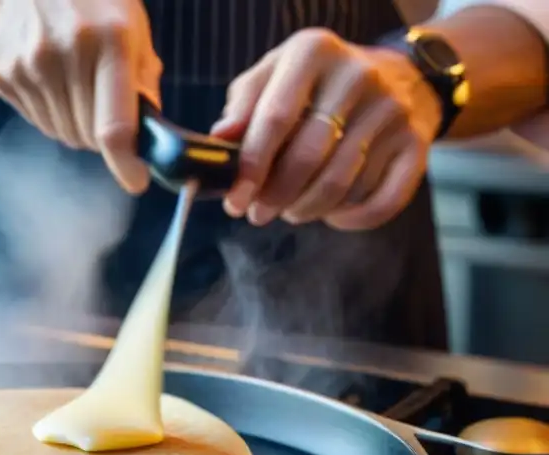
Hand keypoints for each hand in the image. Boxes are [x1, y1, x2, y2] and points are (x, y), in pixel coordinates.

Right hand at [0, 0, 162, 193]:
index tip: (135, 182)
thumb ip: (143, 85)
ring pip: (62, 133)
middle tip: (103, 102)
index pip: (115, 125)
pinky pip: (36, 121)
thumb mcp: (133, 29)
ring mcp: (28, 65)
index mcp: (111, 40)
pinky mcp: (2, 74)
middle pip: (89, 137)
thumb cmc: (96, 4)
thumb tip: (142, 142)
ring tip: (75, 81)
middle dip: (103, 134)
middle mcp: (65, 53)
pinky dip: (50, 111)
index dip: (125, 163)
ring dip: (76, 123)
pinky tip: (50, 76)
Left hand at [212, 28, 442, 230]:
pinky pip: (380, 202)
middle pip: (308, 157)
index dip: (251, 168)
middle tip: (258, 213)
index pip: (276, 118)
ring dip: (306, 209)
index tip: (235, 202)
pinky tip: (332, 214)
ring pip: (340, 185)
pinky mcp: (416, 144)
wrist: (397, 77)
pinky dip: (350, 219)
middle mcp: (358, 76)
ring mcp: (393, 110)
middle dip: (275, 197)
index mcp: (314, 53)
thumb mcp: (272, 78)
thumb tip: (220, 141)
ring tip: (291, 209)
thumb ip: (243, 107)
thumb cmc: (314, 87)